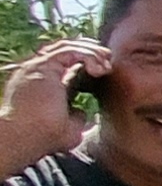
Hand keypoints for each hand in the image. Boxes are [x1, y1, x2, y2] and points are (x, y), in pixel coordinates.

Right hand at [2, 36, 108, 168]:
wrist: (27, 138)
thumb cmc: (44, 138)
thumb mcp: (68, 127)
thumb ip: (75, 115)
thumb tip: (83, 111)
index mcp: (42, 84)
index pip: (64, 64)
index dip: (86, 63)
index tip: (104, 71)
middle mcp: (37, 73)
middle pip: (65, 50)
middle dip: (90, 51)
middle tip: (108, 60)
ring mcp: (38, 68)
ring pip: (68, 47)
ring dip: (91, 52)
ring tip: (105, 65)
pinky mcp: (42, 66)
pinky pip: (68, 50)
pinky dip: (86, 55)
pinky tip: (97, 69)